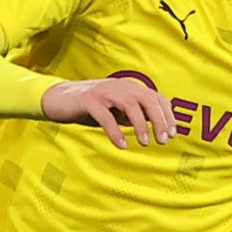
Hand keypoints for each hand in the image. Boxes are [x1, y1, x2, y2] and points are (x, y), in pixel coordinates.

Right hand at [40, 77, 176, 148]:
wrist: (59, 99)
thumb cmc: (91, 107)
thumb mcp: (116, 110)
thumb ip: (133, 115)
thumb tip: (156, 129)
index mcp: (128, 88)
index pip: (155, 97)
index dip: (167, 115)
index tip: (172, 134)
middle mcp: (119, 86)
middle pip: (147, 99)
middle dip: (159, 120)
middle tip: (162, 140)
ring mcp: (104, 92)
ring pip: (130, 105)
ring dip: (141, 125)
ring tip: (144, 143)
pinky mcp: (89, 100)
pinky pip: (106, 117)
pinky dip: (116, 132)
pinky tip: (122, 145)